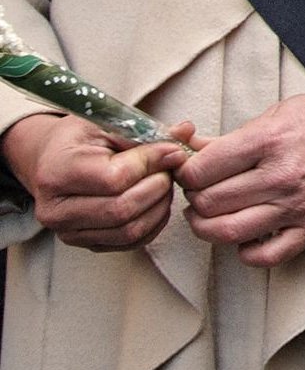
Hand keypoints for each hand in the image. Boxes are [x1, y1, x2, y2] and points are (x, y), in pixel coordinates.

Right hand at [2, 111, 192, 250]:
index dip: (151, 163)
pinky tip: (158, 200)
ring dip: (159, 206)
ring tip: (165, 182)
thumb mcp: (109, 124)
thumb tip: (185, 133)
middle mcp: (57, 210)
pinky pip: (131, 243)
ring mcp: (69, 233)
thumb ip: (146, 132)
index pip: (114, 178)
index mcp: (58, 172)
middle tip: (170, 168)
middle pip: (122, 210)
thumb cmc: (83, 139)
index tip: (172, 150)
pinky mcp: (86, 245)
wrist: (53, 161)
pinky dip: (154, 222)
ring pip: (128, 230)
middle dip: (158, 187)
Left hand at [179, 93, 304, 267]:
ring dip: (207, 228)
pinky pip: (266, 256)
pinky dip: (245, 253)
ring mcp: (297, 205)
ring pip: (227, 232)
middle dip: (194, 199)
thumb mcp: (279, 113)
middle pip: (209, 202)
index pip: (202, 169)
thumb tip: (190, 147)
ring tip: (209, 217)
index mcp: (269, 139)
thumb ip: (233, 136)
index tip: (191, 172)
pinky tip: (244, 238)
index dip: (187, 173)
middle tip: (200, 192)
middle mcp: (280, 175)